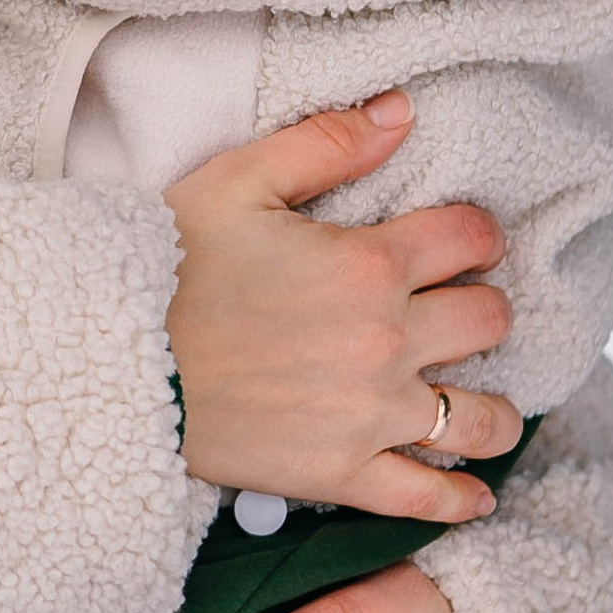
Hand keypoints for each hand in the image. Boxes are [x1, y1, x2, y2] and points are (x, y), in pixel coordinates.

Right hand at [163, 93, 518, 524]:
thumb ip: (325, 142)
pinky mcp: (340, 473)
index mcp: (368, 263)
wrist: (115, 364)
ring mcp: (370, 414)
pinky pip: (424, 496)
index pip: (470, 237)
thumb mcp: (237, 181)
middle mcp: (387, 339)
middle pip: (489, 321)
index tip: (468, 241)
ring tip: (487, 404)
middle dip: (485, 307)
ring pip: (480, 418)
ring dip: (496, 408)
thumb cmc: (168, 266)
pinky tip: (476, 496)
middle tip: (464, 310)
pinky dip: (459, 500)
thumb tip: (402, 112)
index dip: (478, 233)